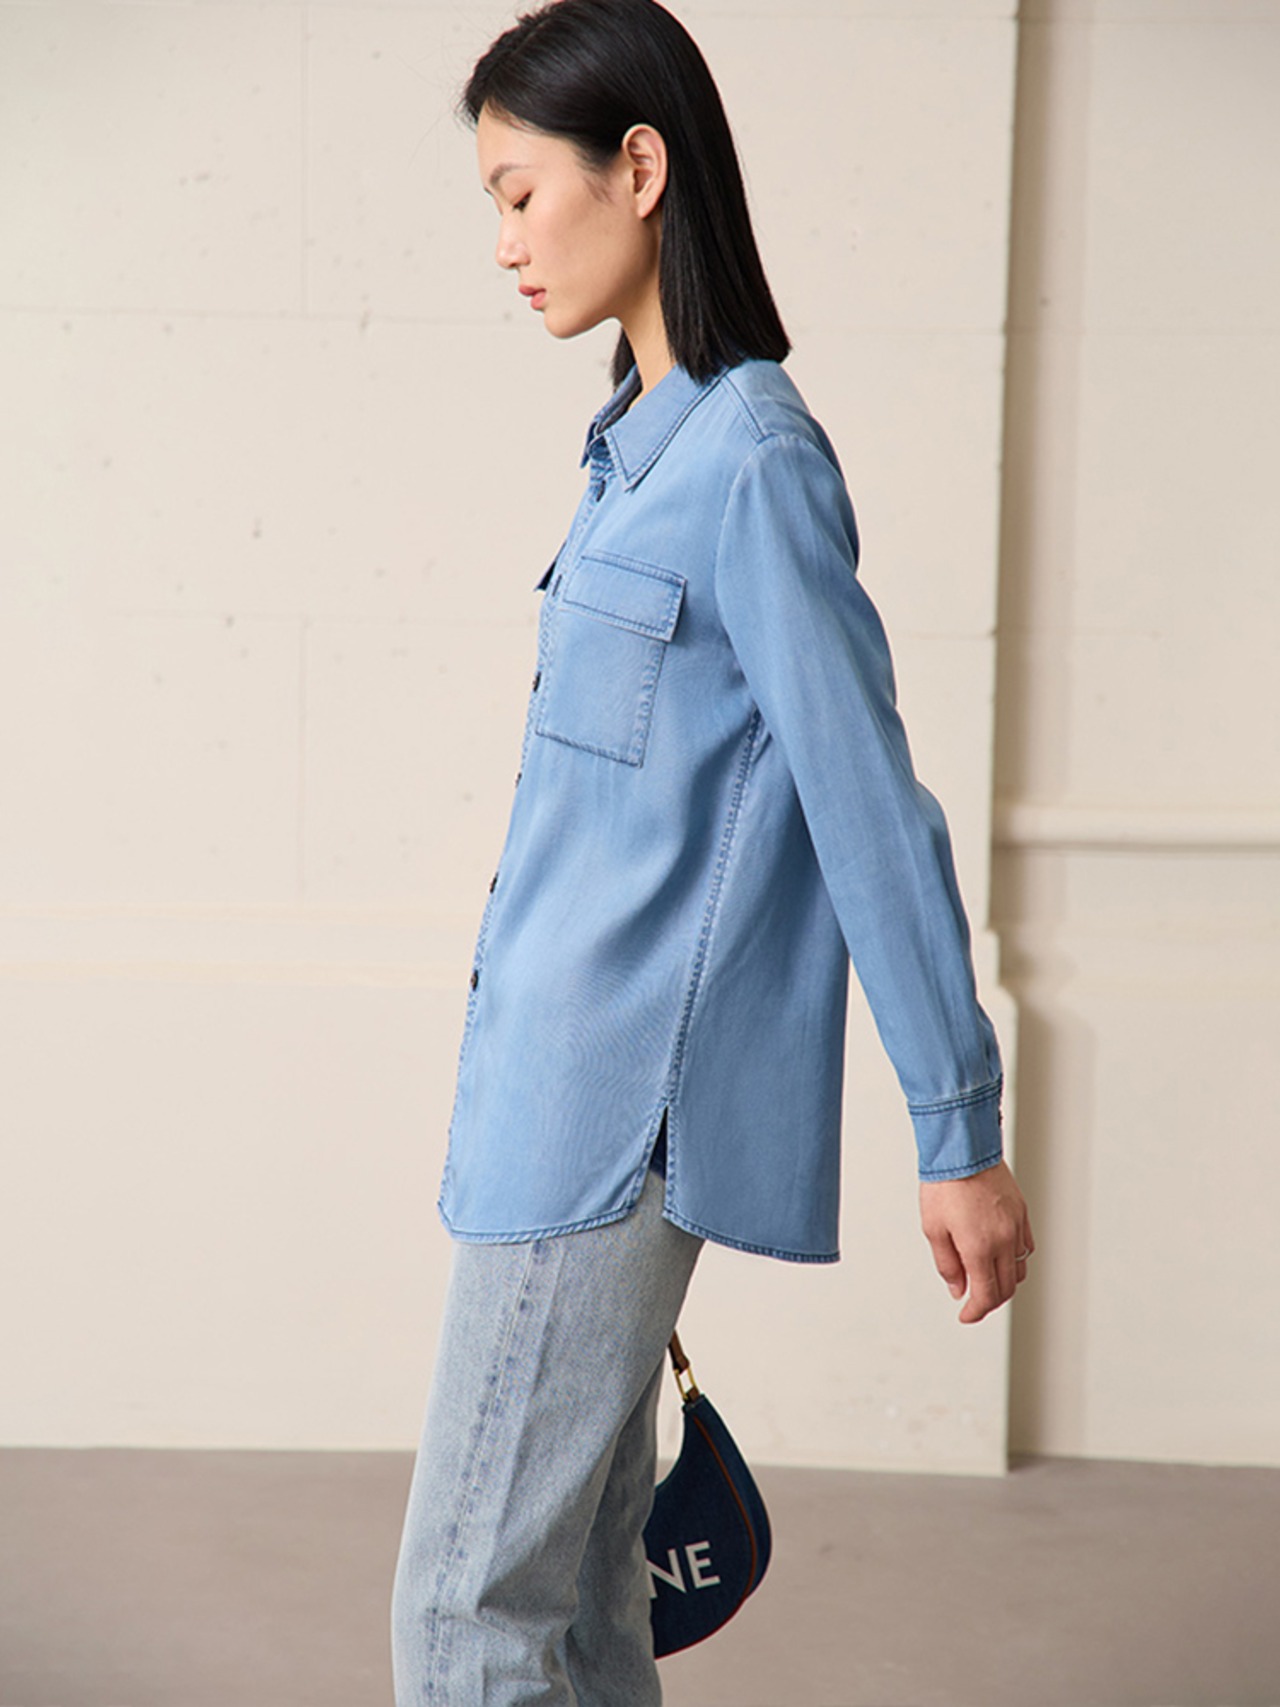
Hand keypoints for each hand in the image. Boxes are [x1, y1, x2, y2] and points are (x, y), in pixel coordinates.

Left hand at [919, 1161, 1033, 1323]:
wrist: (964, 1150)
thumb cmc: (945, 1185)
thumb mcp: (933, 1229)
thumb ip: (947, 1264)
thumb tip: (958, 1289)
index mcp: (979, 1248)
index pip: (986, 1295)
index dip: (976, 1311)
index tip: (966, 1315)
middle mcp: (1003, 1241)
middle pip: (1006, 1287)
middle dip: (990, 1301)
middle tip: (974, 1302)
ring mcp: (1016, 1226)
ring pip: (1019, 1269)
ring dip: (1005, 1282)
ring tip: (986, 1280)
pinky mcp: (1021, 1213)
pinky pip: (1026, 1247)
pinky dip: (1016, 1260)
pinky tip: (1002, 1257)